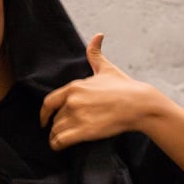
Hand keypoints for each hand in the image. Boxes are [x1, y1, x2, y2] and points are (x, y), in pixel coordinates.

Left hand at [40, 34, 162, 149]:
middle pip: (55, 118)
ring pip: (56, 130)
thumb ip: (96, 54)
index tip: (44, 120)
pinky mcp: (84, 131)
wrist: (139, 104)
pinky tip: (59, 146)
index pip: (49, 101)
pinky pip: (61, 141)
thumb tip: (98, 36)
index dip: (44, 113)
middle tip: (60, 132)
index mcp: (74, 86)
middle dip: (56, 125)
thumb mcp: (107, 68)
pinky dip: (57, 145)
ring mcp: (78, 116)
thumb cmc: (125, 87)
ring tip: (59, 141)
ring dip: (56, 137)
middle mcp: (72, 100)